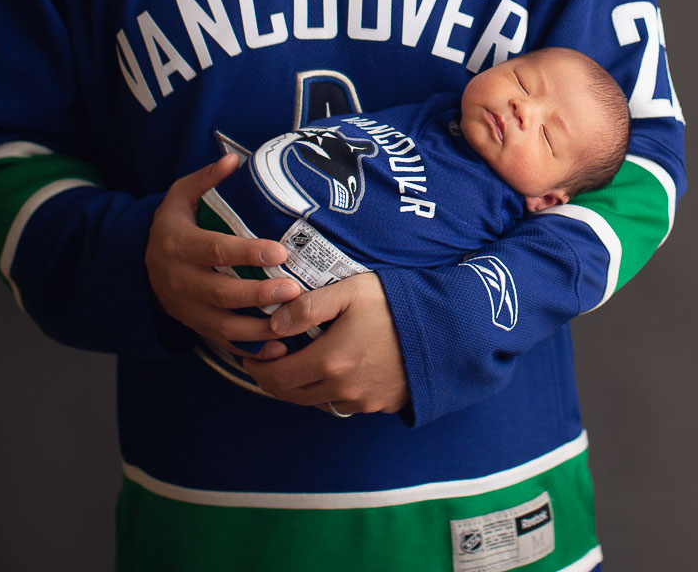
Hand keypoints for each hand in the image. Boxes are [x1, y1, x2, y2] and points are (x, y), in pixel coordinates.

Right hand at [146, 154, 301, 357]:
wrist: (140, 264)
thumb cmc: (173, 225)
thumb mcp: (180, 196)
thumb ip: (206, 179)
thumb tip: (234, 159)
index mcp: (177, 245)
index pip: (213, 250)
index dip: (246, 252)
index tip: (279, 251)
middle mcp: (179, 280)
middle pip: (220, 293)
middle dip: (258, 295)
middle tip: (294, 290)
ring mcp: (186, 308)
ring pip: (223, 325)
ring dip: (259, 328)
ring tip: (293, 322)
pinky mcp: (195, 327)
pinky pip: (223, 343)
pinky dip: (250, 350)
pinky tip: (278, 349)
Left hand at [244, 273, 409, 415]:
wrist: (448, 329)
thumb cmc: (397, 304)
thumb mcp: (350, 291)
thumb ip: (308, 306)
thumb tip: (274, 323)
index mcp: (330, 361)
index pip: (277, 376)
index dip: (257, 368)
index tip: (250, 356)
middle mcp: (342, 389)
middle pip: (292, 395)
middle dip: (272, 380)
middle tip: (265, 363)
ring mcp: (363, 401)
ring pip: (317, 403)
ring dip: (300, 389)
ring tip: (296, 366)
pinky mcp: (381, 405)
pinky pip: (343, 405)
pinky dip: (328, 394)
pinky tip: (332, 374)